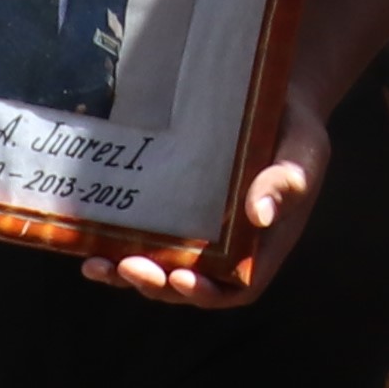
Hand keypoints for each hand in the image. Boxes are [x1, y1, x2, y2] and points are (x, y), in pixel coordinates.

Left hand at [87, 81, 330, 306]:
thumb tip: (260, 215)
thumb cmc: (293, 128)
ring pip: (161, 266)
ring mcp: (197, 230)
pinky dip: (115, 245)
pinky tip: (87, 242)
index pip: (237, 287)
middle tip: (130, 268)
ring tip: (98, 266)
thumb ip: (286, 182)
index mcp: (263, 243)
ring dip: (128, 274)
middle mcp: (228, 246)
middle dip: (157, 284)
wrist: (268, 95)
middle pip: (190, 284)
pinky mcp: (172, 208)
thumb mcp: (302, 152)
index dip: (206, 292)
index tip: (180, 278)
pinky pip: (143, 236)